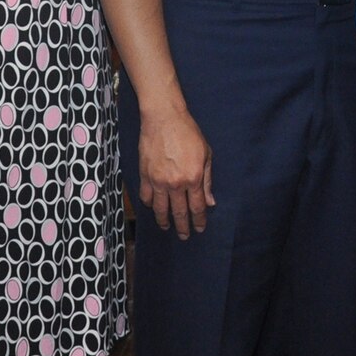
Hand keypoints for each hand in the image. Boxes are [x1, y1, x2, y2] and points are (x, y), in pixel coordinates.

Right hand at [138, 103, 213, 238]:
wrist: (164, 119)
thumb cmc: (188, 133)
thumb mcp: (206, 154)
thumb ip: (207, 180)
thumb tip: (210, 202)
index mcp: (193, 178)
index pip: (197, 207)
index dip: (198, 221)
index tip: (199, 229)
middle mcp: (176, 183)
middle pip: (179, 213)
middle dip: (183, 227)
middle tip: (184, 236)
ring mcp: (158, 181)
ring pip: (160, 209)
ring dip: (164, 221)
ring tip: (166, 227)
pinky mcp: (145, 176)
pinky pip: (146, 197)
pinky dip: (150, 205)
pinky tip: (153, 207)